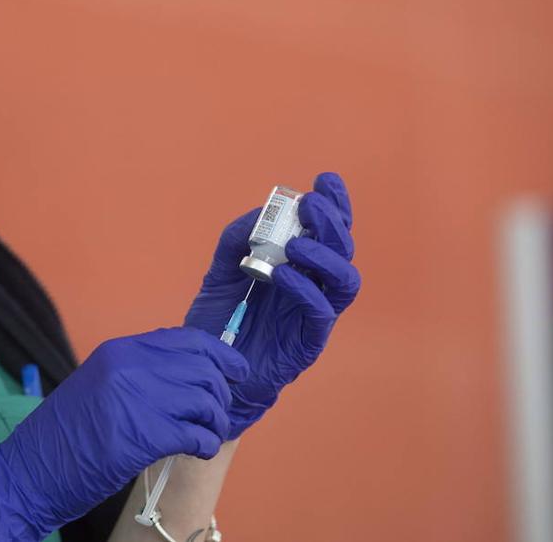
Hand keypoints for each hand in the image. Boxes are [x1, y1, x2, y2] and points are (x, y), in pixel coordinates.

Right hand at [0, 326, 249, 541]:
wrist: (28, 470)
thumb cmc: (63, 436)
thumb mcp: (99, 385)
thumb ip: (139, 373)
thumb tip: (190, 375)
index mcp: (120, 351)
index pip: (188, 339)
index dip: (221, 355)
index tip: (236, 371)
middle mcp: (130, 367)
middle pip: (204, 368)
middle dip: (222, 393)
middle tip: (219, 414)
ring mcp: (137, 399)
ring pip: (206, 400)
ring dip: (216, 422)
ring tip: (208, 435)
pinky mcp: (142, 436)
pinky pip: (196, 434)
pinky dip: (206, 444)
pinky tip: (198, 451)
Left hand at [183, 172, 360, 439]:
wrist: (206, 370)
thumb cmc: (220, 321)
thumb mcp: (221, 271)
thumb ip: (237, 240)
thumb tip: (261, 213)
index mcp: (300, 266)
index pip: (329, 232)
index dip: (336, 205)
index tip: (325, 181)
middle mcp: (314, 287)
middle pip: (343, 250)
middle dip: (332, 222)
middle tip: (310, 205)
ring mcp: (314, 315)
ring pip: (345, 281)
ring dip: (325, 255)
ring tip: (295, 245)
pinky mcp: (308, 342)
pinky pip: (322, 312)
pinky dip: (305, 289)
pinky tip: (282, 276)